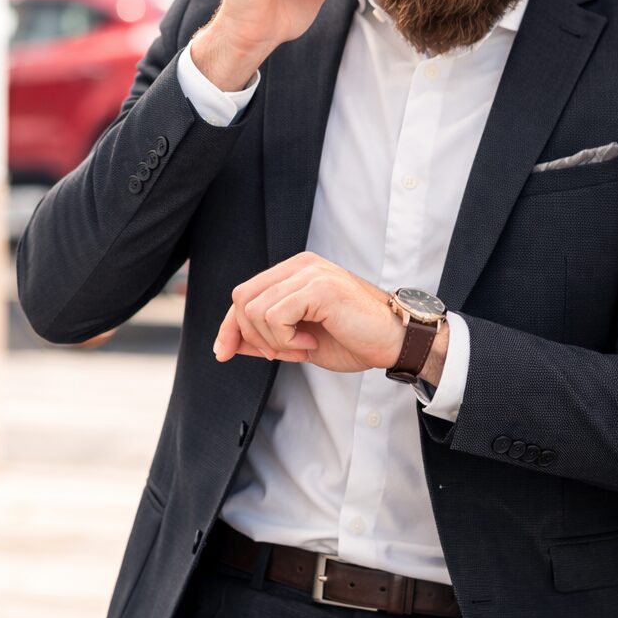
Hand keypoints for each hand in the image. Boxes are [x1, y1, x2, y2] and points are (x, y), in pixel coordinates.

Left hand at [213, 252, 402, 372]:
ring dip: (273, 341)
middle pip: (242, 299)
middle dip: (251, 335)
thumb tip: (229, 344)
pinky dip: (285, 339)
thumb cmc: (354, 339)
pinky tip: (309, 342)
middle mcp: (300, 264)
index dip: (228, 325)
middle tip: (282, 352)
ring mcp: (310, 272)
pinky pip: (275, 316)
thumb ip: (266, 338)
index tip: (222, 353)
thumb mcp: (300, 341)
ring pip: (255, 310)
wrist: (395, 342)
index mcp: (295, 271)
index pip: (244, 294)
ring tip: (302, 346)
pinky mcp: (319, 287)